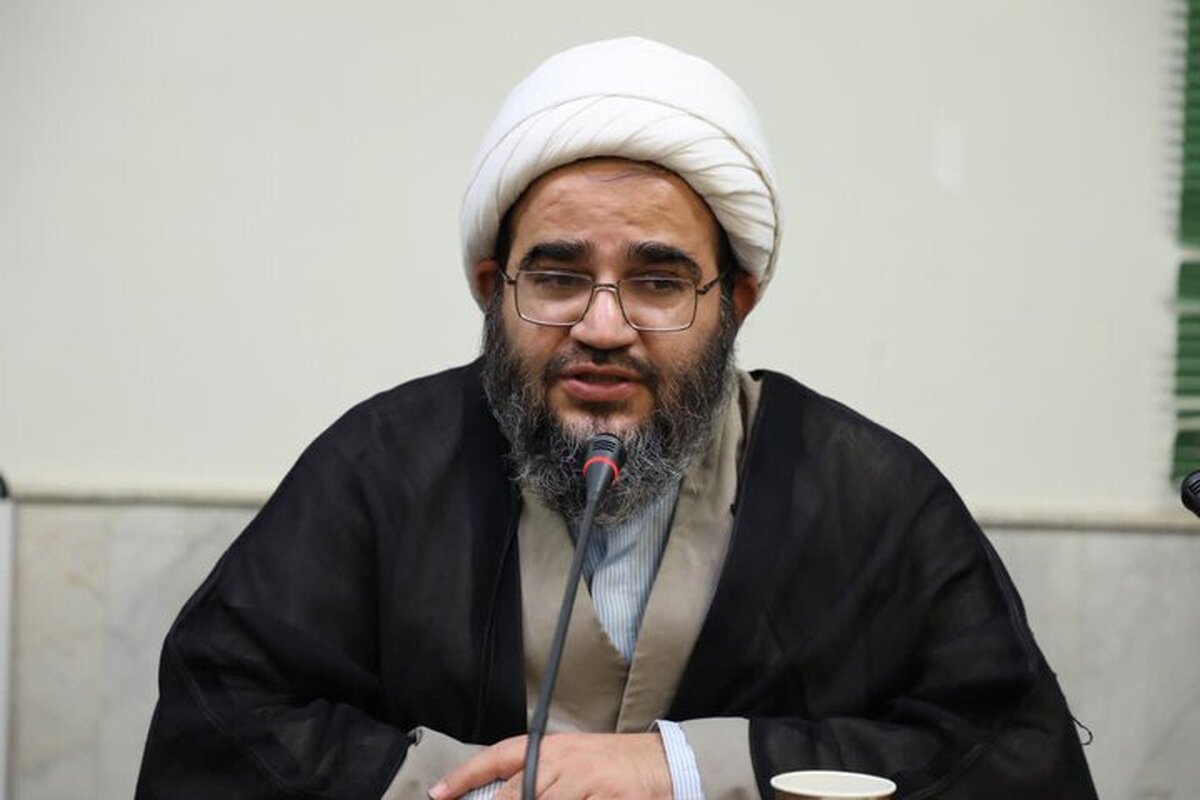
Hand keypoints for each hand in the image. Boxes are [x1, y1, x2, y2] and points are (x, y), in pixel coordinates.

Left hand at [429, 732, 672, 799]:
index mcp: (550, 748)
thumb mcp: (570, 762)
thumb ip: (536, 777)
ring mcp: (584, 783)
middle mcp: (562, 763)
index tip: (438, 793)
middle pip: (514, 793)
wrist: (660, 765)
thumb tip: (500, 795)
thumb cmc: (610, 766)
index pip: (498, 757)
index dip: (465, 775)